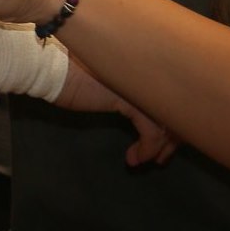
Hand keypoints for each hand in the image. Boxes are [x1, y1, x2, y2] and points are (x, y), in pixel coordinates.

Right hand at [54, 58, 178, 166]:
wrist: (53, 72)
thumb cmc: (72, 76)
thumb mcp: (108, 84)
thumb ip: (128, 90)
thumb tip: (141, 110)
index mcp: (146, 69)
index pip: (175, 97)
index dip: (175, 121)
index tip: (165, 142)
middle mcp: (148, 76)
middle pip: (177, 110)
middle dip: (172, 139)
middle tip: (161, 158)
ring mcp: (141, 86)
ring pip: (167, 122)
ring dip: (160, 147)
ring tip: (150, 161)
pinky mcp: (130, 100)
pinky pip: (151, 131)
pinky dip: (147, 148)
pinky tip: (135, 159)